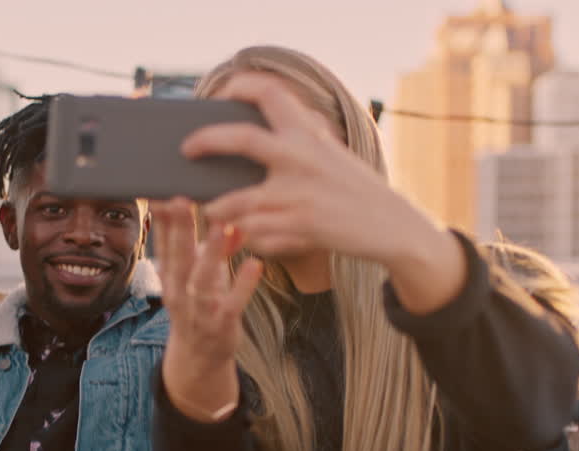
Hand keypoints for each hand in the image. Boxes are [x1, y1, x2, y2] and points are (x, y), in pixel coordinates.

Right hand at [153, 198, 261, 421]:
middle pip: (179, 258)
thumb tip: (233, 223)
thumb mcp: (202, 275)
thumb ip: (216, 249)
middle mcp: (180, 293)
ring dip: (212, 254)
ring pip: (202, 280)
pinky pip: (233, 303)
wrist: (200, 357)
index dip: (164, 221)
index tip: (163, 195)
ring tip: (222, 228)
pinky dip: (244, 285)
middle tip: (181, 200)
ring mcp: (199, 310)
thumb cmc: (202, 306)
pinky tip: (255, 264)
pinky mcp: (222, 324)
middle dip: (180, 229)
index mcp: (171, 278)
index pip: (165, 245)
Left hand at [183, 72, 465, 313]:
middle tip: (186, 149)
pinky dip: (245, 237)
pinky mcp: (300, 228)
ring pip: (236, 202)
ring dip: (217, 209)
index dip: (241, 86)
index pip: (271, 93)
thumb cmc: (353, 188)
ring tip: (210, 210)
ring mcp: (299, 195)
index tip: (222, 91)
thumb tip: (257, 128)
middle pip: (242, 139)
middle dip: (206, 141)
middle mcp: (302, 158)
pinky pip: (254, 234)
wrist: (391, 226)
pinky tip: (243, 237)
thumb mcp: (329, 153)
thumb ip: (299, 138)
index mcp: (309, 134)